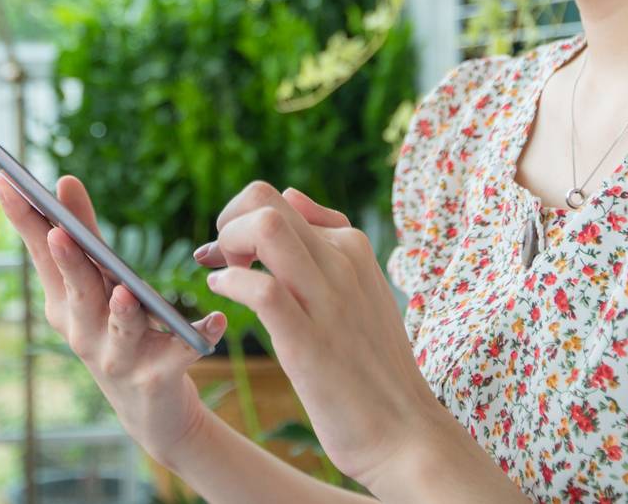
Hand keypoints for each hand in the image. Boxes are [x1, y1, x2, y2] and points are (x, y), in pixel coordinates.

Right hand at [0, 173, 228, 466]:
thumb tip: (64, 180)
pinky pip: (180, 354)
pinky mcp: (157, 376)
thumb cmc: (115, 333)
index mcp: (65, 304)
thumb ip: (84, 234)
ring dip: (123, 310)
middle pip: (78, 292)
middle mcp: (84, 332)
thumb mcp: (95, 284)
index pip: (42, 255)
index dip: (24, 219)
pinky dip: (199, 336)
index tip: (3, 179)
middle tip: (60, 231)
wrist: (150, 409)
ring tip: (125, 291)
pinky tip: (217, 320)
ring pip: (122, 329)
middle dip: (69, 262)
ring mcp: (118, 358)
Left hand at [192, 181, 447, 488]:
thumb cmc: (374, 366)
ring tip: (223, 274)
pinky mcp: (309, 342)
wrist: (405, 433)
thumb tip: (292, 196)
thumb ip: (326, 240)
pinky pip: (262, 290)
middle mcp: (341, 262)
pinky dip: (232, 284)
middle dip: (227, 222)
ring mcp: (327, 299)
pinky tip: (222, 295)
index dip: (241, 218)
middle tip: (222, 260)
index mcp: (352, 247)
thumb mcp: (360, 288)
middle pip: (266, 200)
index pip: (280, 200)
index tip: (229, 252)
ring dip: (227, 243)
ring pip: (266, 228)